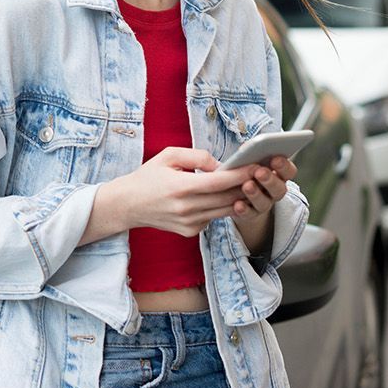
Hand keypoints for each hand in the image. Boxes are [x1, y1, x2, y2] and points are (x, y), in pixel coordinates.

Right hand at [107, 147, 267, 237]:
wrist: (127, 205)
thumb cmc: (148, 177)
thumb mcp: (169, 155)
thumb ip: (198, 156)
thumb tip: (221, 165)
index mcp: (182, 187)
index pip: (221, 182)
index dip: (243, 174)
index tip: (258, 165)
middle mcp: (187, 208)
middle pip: (229, 198)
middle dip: (247, 185)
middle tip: (260, 173)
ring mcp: (189, 223)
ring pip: (225, 211)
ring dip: (239, 198)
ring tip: (248, 184)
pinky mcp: (189, 232)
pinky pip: (214, 218)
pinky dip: (219, 208)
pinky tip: (219, 198)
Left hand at [227, 155, 297, 253]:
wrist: (237, 197)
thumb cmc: (245, 172)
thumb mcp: (247, 162)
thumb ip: (250, 155)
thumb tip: (244, 148)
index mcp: (279, 175)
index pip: (289, 171)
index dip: (284, 165)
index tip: (275, 158)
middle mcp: (275, 191)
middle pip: (279, 188)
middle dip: (270, 179)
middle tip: (260, 172)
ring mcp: (264, 204)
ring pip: (265, 202)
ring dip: (256, 194)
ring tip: (247, 186)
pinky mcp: (251, 215)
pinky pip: (249, 214)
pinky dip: (244, 210)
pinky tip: (237, 204)